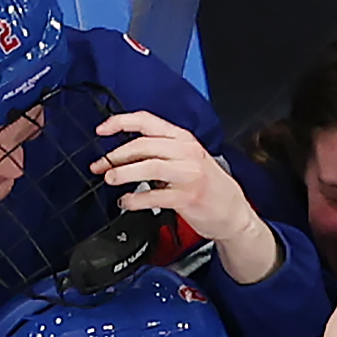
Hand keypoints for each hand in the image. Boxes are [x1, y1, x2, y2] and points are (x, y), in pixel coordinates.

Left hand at [93, 110, 280, 280]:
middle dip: (116, 155)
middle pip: (143, 145)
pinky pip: (155, 196)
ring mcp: (190, 175)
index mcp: (185, 140)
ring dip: (123, 173)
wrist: (235, 214)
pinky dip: (135, 199)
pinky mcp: (189, 198)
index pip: (147, 121)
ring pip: (149, 167)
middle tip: (102, 165)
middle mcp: (187, 153)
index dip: (120, 123)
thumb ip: (163, 151)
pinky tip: (127, 202)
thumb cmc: (210, 187)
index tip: (101, 130)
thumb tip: (124, 152)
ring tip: (110, 179)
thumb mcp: (190, 159)